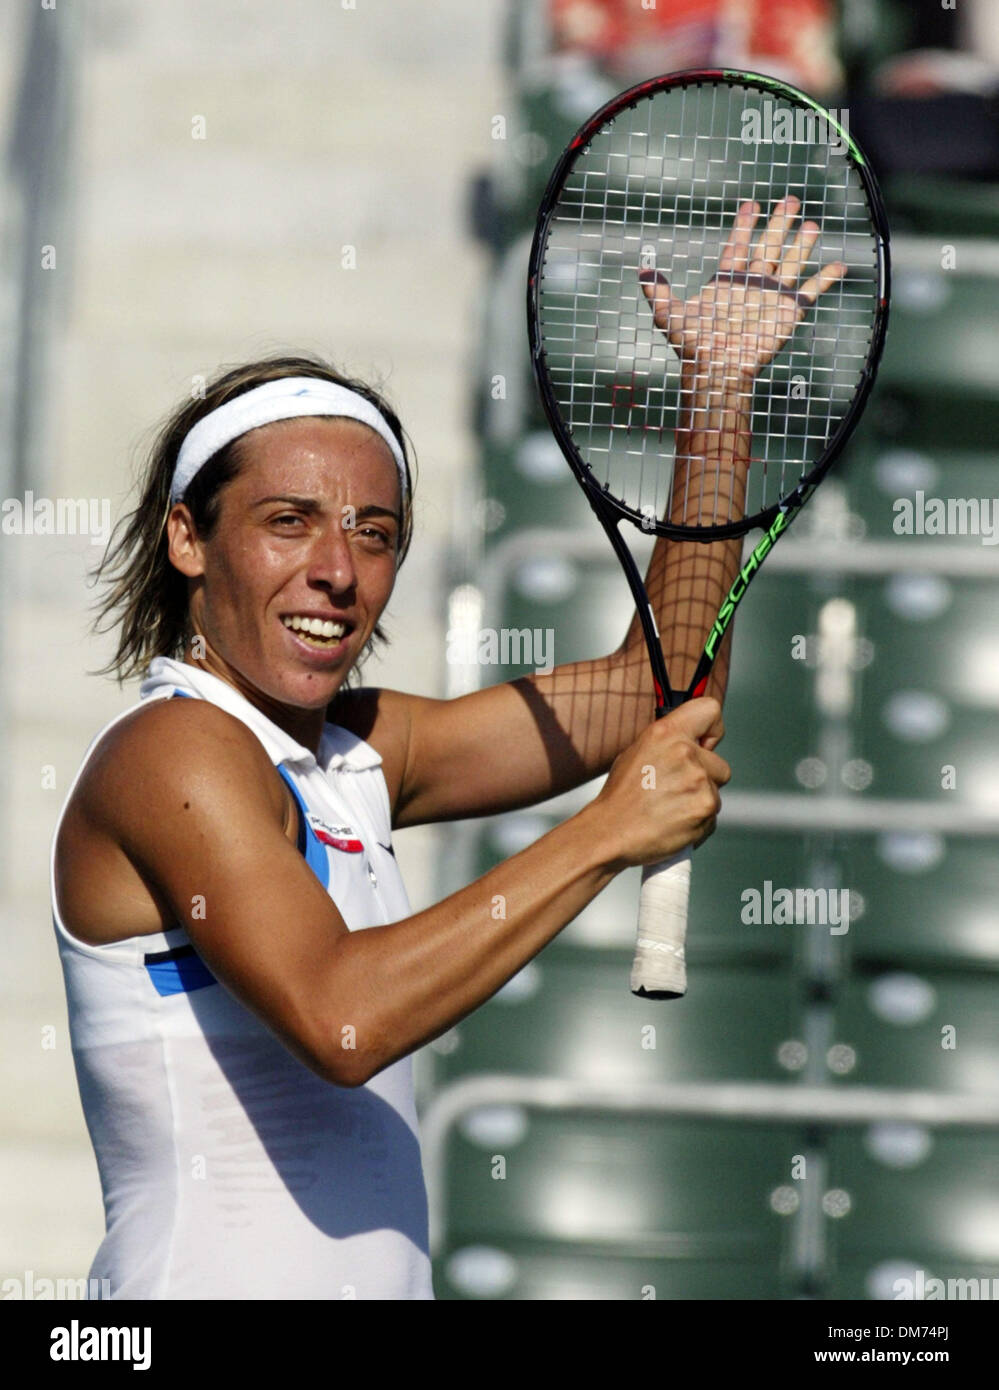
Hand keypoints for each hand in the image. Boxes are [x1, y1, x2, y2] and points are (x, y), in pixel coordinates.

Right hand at [591, 697, 729, 868]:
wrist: (610, 832)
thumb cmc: (621, 796)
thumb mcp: (637, 752)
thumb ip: (670, 743)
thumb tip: (695, 744)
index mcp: (666, 732)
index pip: (710, 710)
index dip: (712, 730)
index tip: (704, 746)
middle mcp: (686, 752)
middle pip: (720, 765)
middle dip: (706, 778)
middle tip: (676, 791)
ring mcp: (699, 781)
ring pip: (716, 792)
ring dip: (699, 802)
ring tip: (670, 809)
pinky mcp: (705, 807)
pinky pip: (713, 816)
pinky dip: (698, 822)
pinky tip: (674, 823)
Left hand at [638, 196, 846, 382]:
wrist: (718, 367)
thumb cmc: (693, 345)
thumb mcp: (668, 314)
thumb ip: (656, 292)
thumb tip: (641, 270)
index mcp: (726, 281)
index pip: (737, 245)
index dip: (744, 225)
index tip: (750, 204)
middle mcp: (751, 285)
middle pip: (768, 246)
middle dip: (778, 223)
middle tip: (789, 199)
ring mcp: (771, 297)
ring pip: (791, 262)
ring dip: (802, 243)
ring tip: (812, 223)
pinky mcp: (789, 311)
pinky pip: (811, 290)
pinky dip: (825, 278)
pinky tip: (840, 264)